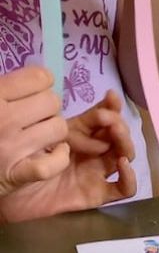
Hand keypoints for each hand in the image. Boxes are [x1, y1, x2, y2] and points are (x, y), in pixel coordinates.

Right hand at [0, 68, 69, 197]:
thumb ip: (5, 87)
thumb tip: (38, 77)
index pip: (40, 77)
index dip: (41, 83)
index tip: (33, 92)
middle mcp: (3, 120)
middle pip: (53, 102)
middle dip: (47, 108)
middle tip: (34, 116)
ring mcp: (9, 148)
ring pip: (59, 129)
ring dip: (53, 132)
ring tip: (38, 135)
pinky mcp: (14, 175)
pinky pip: (53, 164)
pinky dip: (58, 158)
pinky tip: (52, 153)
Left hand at [0, 91, 136, 222]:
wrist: (9, 194)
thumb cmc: (22, 163)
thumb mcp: (42, 137)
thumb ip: (63, 124)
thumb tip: (84, 111)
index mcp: (83, 135)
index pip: (106, 119)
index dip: (112, 107)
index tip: (110, 98)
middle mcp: (95, 152)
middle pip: (120, 137)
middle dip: (119, 124)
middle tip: (110, 120)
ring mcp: (98, 172)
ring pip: (125, 156)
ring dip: (126, 143)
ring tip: (116, 134)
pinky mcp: (97, 194)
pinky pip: (123, 190)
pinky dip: (129, 177)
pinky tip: (122, 165)